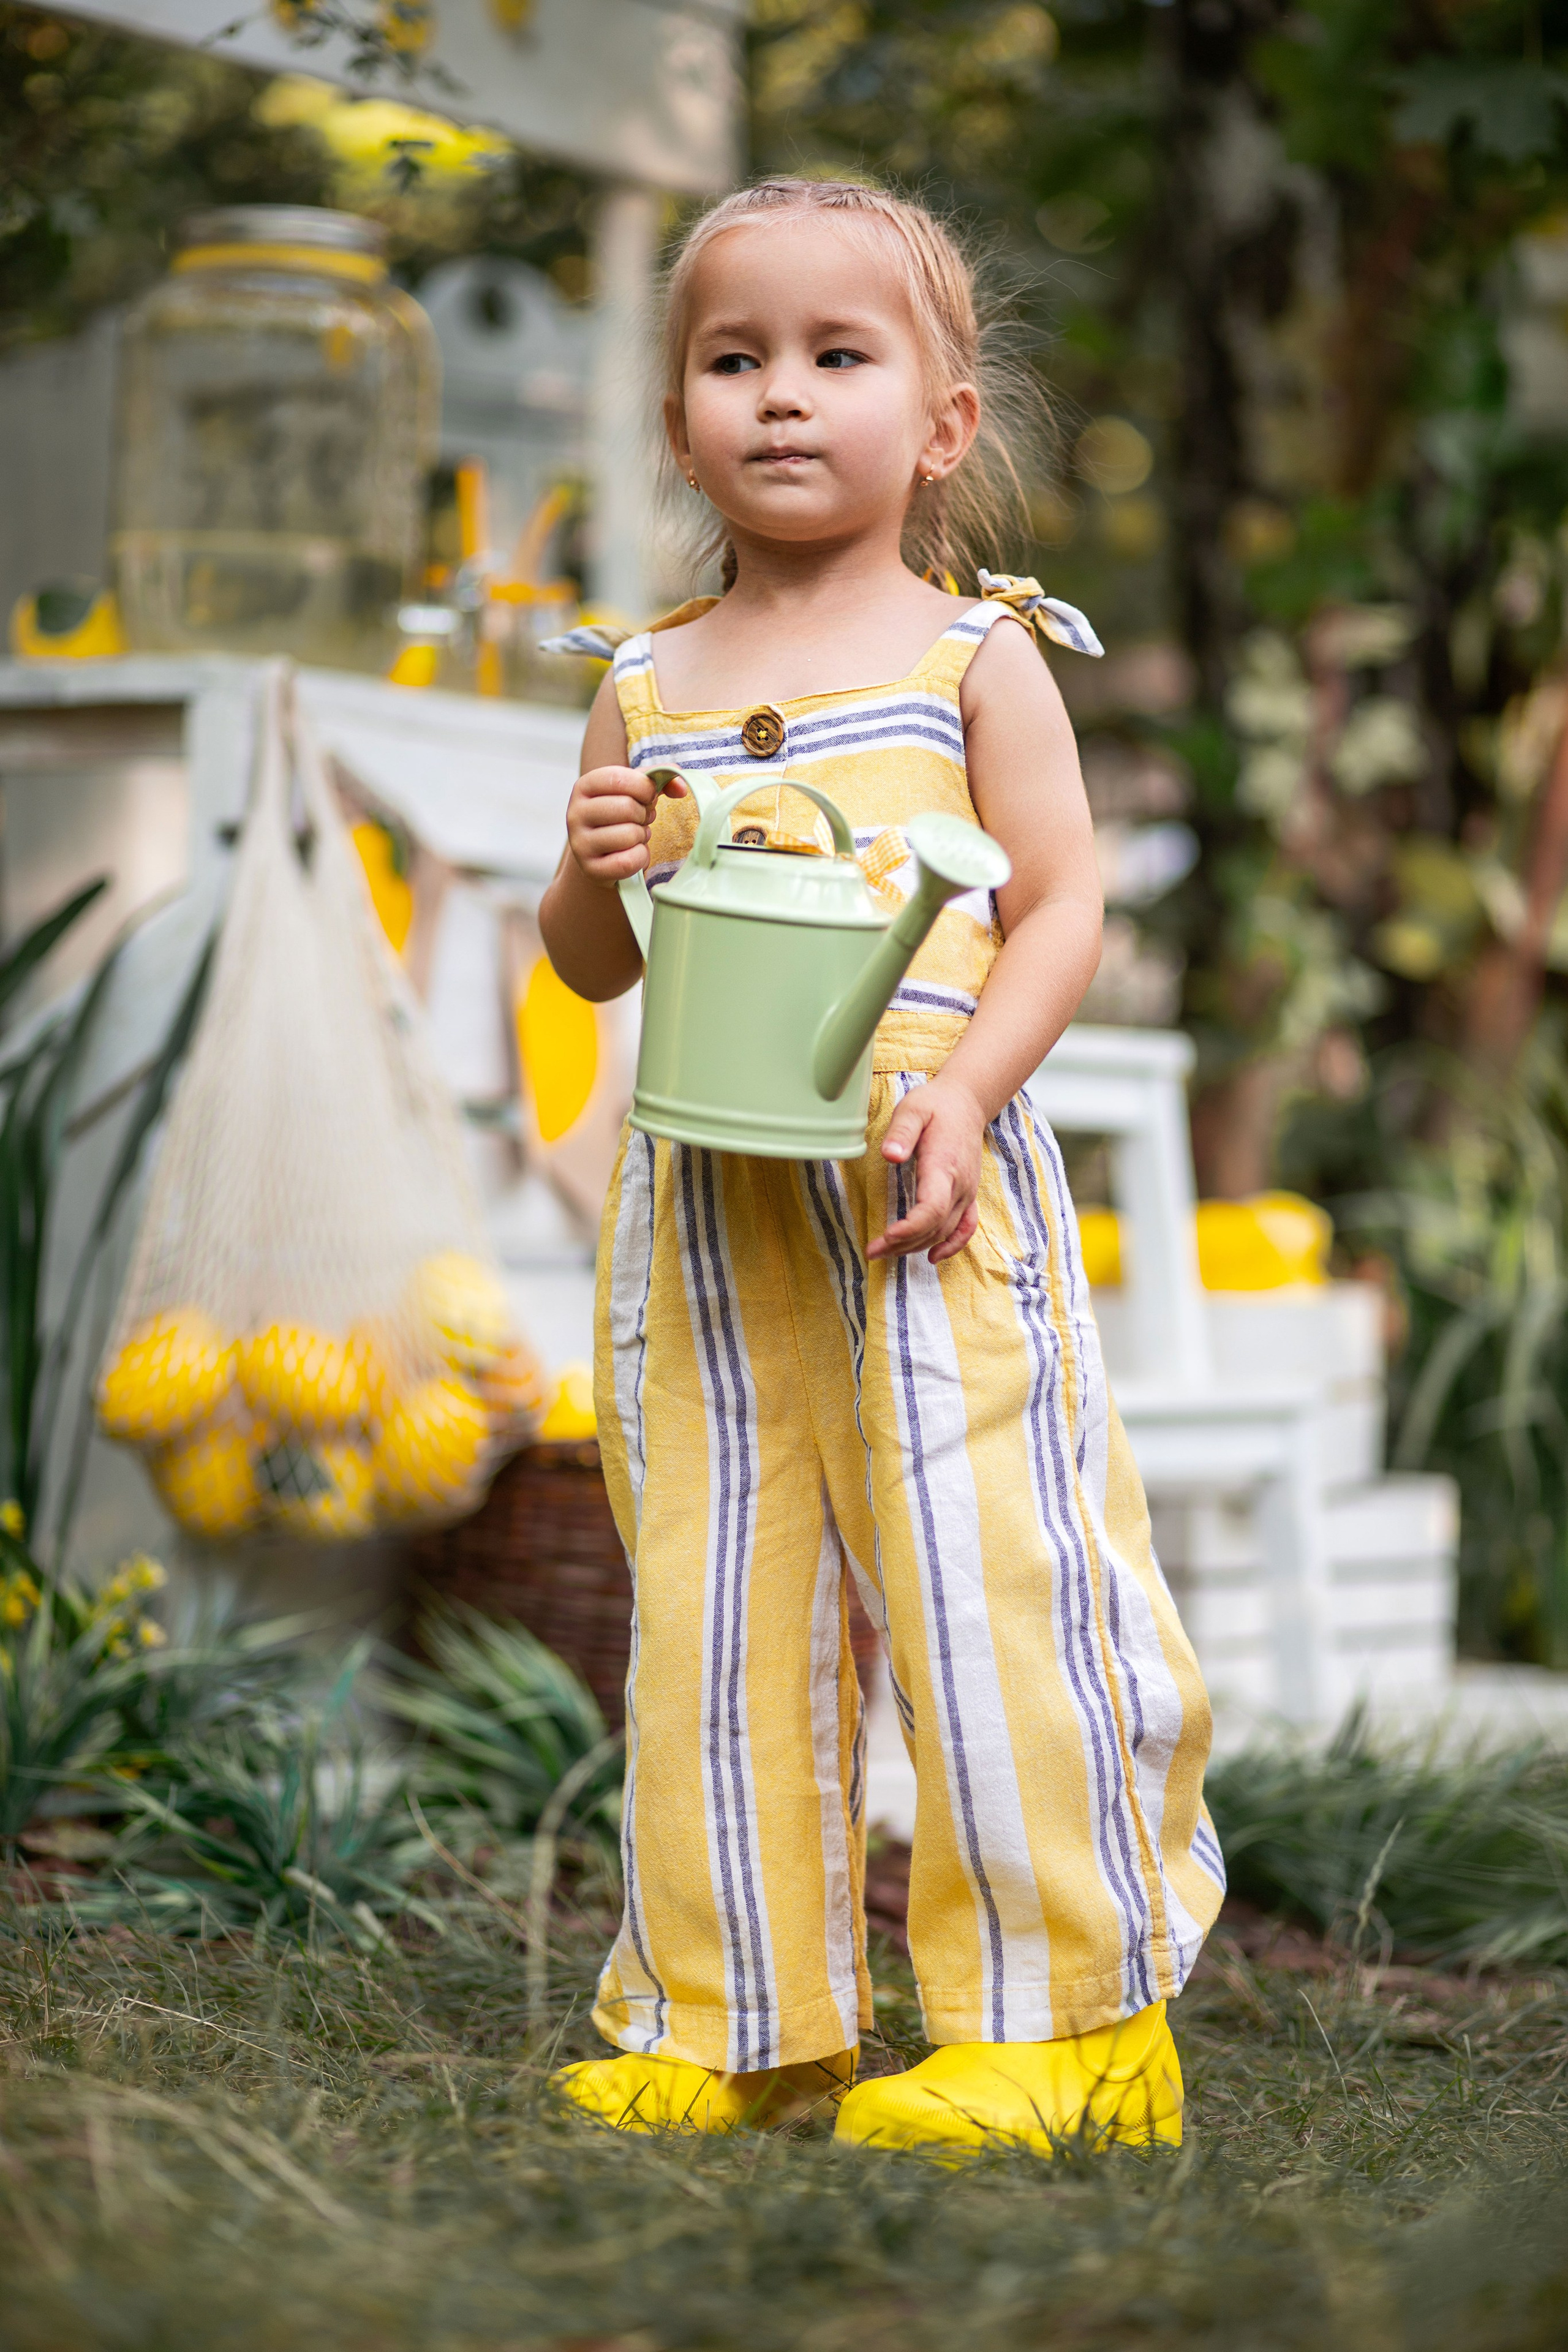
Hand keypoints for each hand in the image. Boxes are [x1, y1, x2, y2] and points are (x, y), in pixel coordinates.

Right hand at [565, 765, 686, 888]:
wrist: (601, 853)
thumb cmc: (620, 817)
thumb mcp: (635, 791)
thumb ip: (660, 780)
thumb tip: (680, 786)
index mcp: (584, 787)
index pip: (619, 778)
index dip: (644, 788)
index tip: (647, 797)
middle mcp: (575, 813)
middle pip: (626, 807)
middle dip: (644, 815)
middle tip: (640, 820)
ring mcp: (579, 843)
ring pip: (629, 835)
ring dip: (642, 837)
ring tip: (634, 836)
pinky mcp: (590, 869)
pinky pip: (628, 861)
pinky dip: (640, 858)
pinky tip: (633, 854)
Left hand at [871, 1075, 986, 1263]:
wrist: (966, 1103)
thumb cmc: (935, 1106)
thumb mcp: (913, 1109)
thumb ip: (901, 1132)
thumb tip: (890, 1155)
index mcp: (944, 1165)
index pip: (932, 1209)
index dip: (910, 1228)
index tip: (886, 1236)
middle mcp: (960, 1185)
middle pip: (934, 1227)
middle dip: (903, 1244)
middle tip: (872, 1250)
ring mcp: (967, 1192)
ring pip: (945, 1231)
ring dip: (917, 1246)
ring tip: (886, 1252)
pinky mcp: (969, 1195)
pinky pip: (966, 1227)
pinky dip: (952, 1246)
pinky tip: (933, 1257)